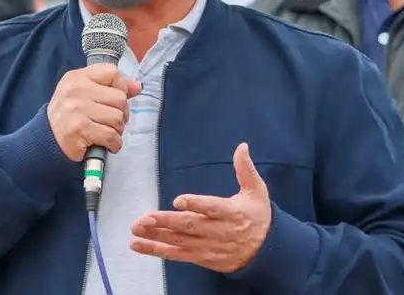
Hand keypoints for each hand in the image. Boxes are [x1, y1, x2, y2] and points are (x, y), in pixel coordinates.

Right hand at [47, 63, 141, 160]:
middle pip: (120, 98)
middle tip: (110, 122)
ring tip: (105, 132)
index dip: (119, 87)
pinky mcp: (80, 129)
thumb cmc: (69, 116)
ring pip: (118, 118)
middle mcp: (76, 90)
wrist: (47, 141)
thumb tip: (137, 86)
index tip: (113, 100)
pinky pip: (112, 135)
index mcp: (76, 77)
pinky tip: (107, 144)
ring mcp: (77, 109)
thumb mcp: (84, 94)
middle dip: (121, 113)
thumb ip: (110, 87)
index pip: (112, 72)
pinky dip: (114, 144)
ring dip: (117, 130)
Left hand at [130, 143, 270, 272]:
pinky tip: (139, 244)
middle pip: (190, 226)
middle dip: (166, 222)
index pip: (212, 208)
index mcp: (231, 212)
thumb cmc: (258, 216)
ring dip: (156, 236)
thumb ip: (245, 169)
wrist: (267, 252)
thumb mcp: (257, 191)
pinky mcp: (201, 258)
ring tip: (136, 229)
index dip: (196, 204)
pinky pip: (177, 255)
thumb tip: (242, 146)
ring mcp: (208, 246)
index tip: (178, 200)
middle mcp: (218, 231)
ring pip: (179, 242)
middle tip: (145, 217)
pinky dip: (157, 251)